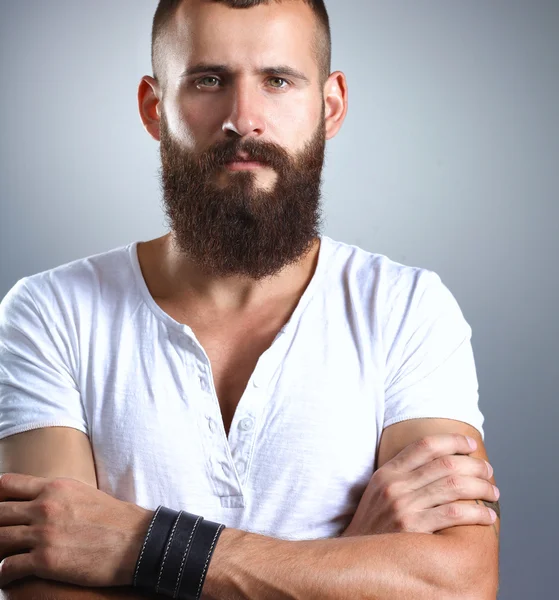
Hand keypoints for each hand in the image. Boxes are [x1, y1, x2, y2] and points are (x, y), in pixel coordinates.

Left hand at [0, 474, 153, 588]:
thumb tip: (38, 503)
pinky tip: (9, 577)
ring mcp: (44, 532)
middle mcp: (45, 505)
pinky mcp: (45, 560)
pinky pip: (6, 568)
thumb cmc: (114, 520)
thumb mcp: (83, 494)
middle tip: (2, 537)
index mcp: (55, 487)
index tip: (1, 511)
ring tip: (3, 557)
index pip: (7, 484)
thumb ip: (57, 495)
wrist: (137, 541)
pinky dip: (3, 574)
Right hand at [341, 434, 498, 536]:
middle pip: (445, 464)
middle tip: (488, 472)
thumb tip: (439, 464)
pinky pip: (454, 514)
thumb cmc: (373, 524)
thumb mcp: (379, 491)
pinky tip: (487, 516)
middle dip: (474, 466)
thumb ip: (402, 476)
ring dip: (481, 487)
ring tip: (493, 492)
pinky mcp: (413, 529)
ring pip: (454, 486)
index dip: (452, 441)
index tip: (470, 445)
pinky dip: (476, 513)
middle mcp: (396, 486)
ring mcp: (404, 506)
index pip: (425, 445)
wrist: (355, 556)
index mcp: (388, 473)